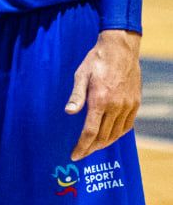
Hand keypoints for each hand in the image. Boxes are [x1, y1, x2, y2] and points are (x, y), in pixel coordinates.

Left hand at [66, 29, 141, 159]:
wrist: (120, 50)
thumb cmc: (96, 61)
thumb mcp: (80, 76)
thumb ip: (76, 96)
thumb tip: (69, 113)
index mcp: (100, 101)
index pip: (90, 132)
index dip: (82, 147)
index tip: (75, 155)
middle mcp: (116, 106)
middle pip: (103, 137)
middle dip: (91, 148)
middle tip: (81, 153)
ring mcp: (128, 105)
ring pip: (117, 133)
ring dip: (104, 144)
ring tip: (93, 148)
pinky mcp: (135, 103)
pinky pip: (127, 125)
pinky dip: (118, 134)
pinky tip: (110, 136)